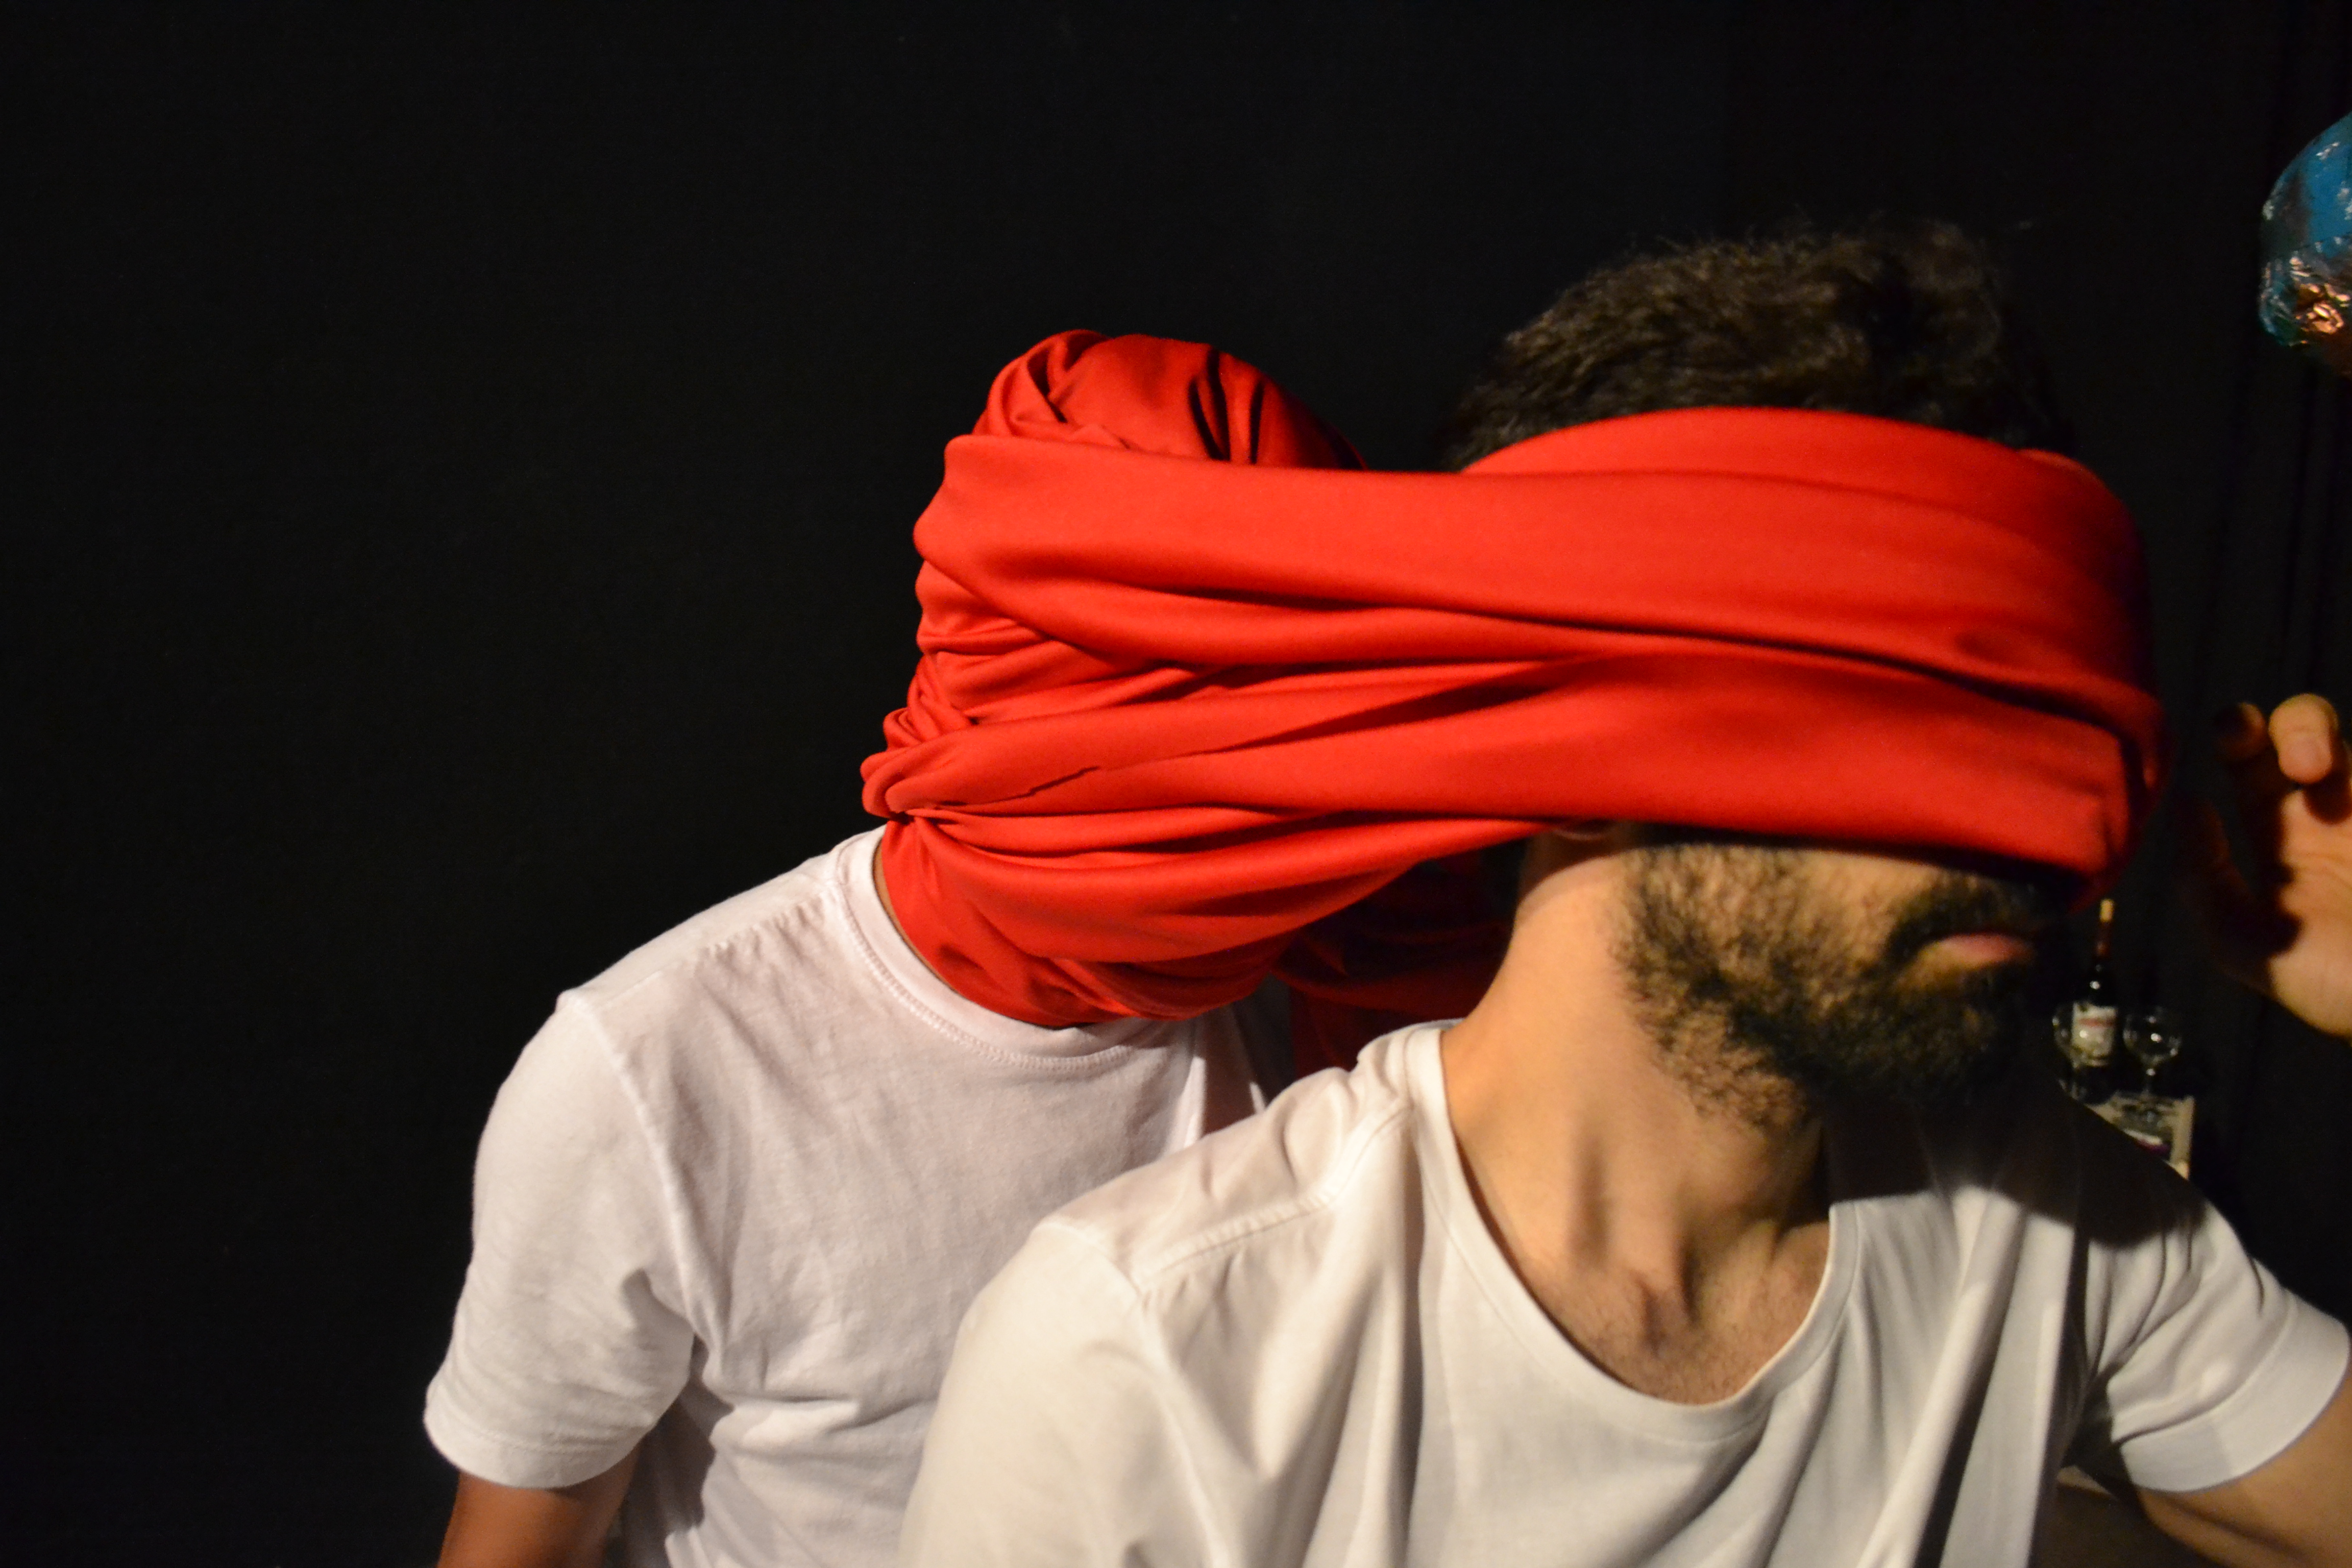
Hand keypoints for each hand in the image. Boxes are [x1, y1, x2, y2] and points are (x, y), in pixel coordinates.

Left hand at [2185, 694, 2351, 1038]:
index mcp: (2285, 838)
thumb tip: (2185, 803)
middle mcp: (2335, 815)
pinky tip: (2341, 789)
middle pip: (2302, 732)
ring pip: (2341, 739)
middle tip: (2294, 760)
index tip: (2235, 746)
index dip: (2236, 735)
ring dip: (2314, 730)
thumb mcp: (2250, 946)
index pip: (2249, 763)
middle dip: (2291, 723)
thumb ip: (2204, 883)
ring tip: (2315, 767)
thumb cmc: (2338, 989)